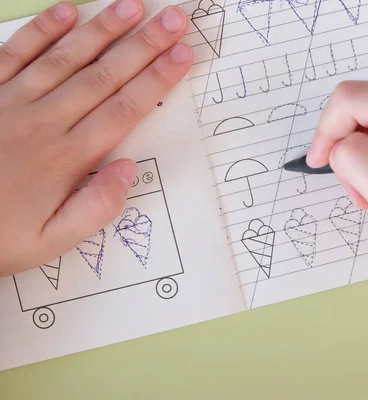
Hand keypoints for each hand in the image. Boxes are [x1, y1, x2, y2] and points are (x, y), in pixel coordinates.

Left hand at [0, 0, 191, 274]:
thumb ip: (96, 208)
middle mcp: (44, 122)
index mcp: (67, 158)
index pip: (125, 109)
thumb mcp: (51, 242)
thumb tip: (128, 167)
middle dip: (143, 45)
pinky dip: (42, 31)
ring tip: (133, 5)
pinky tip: (67, 10)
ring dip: (102, 30)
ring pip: (66, 58)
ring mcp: (12, 102)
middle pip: (104, 76)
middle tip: (173, 19)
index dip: (157, 79)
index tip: (183, 54)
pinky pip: (16, 54)